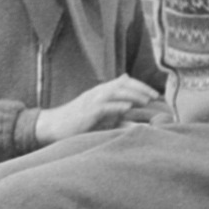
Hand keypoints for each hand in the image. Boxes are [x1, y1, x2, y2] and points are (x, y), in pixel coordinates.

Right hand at [34, 77, 159, 143]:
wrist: (54, 126)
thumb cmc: (78, 122)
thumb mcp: (99, 114)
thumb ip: (115, 109)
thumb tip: (132, 107)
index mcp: (101, 92)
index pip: (124, 82)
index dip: (140, 85)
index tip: (154, 94)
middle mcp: (98, 92)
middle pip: (122, 84)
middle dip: (141, 88)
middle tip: (155, 96)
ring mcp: (92, 101)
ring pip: (115, 92)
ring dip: (133, 94)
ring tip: (146, 100)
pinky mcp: (88, 112)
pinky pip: (104, 106)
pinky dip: (117, 105)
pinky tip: (128, 107)